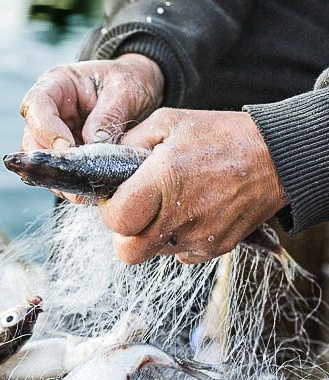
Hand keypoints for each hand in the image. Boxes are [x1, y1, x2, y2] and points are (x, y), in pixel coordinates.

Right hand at [20, 54, 163, 200]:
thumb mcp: (125, 89)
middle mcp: (48, 110)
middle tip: (76, 177)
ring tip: (83, 190)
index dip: (47, 129)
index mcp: (57, 83)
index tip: (67, 148)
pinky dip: (71, 185)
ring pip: (41, 162)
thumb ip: (108, 115)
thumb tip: (93, 145)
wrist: (141, 90)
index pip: (37, 105)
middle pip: (32, 138)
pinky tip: (88, 192)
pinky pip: (58, 174)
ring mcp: (52, 134)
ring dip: (59, 178)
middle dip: (51, 160)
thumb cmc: (130, 81)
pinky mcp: (63, 155)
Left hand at [98, 108, 287, 264]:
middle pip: (128, 252)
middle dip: (124, 234)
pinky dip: (177, 238)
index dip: (108, 211)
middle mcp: (180, 215)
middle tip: (134, 211)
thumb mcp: (168, 122)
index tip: (116, 198)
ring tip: (168, 205)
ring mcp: (199, 236)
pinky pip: (180, 254)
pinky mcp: (216, 247)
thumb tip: (105, 162)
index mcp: (163, 180)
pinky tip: (189, 212)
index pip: (115, 220)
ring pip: (153, 253)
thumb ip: (129, 143)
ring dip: (150, 235)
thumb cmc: (221, 135)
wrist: (277, 156)